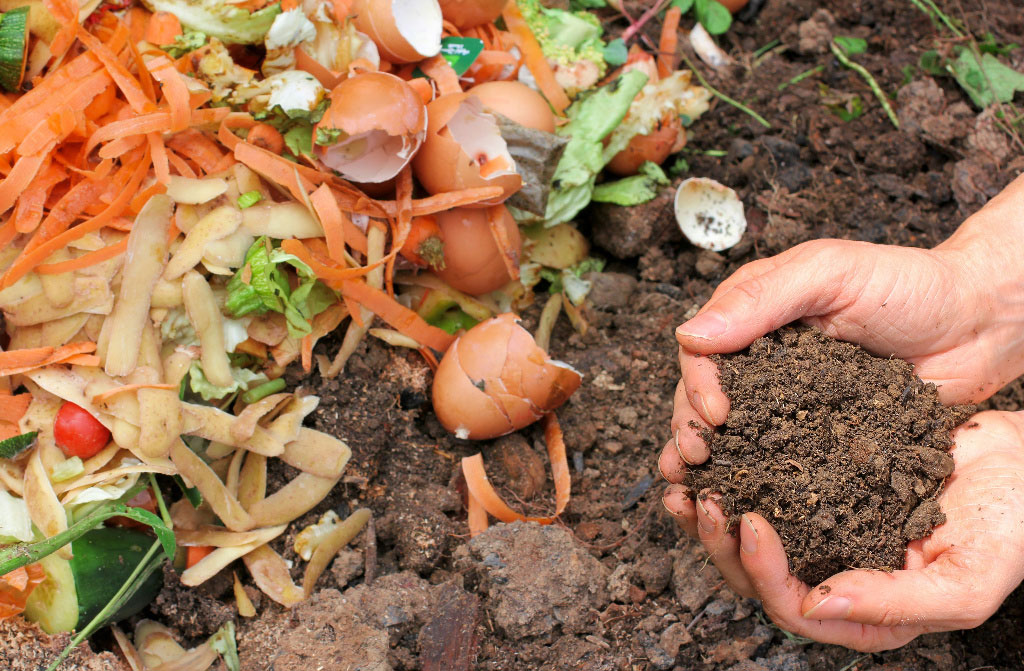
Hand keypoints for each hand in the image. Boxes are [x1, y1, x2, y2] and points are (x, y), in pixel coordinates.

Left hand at [662, 411, 1023, 650]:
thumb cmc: (1010, 526)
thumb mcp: (966, 579)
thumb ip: (896, 603)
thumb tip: (816, 603)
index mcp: (865, 612)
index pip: (793, 607)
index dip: (762, 571)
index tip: (748, 520)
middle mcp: (835, 574)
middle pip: (757, 575)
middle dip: (720, 541)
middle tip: (701, 497)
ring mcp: (824, 529)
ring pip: (750, 533)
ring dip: (712, 510)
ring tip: (685, 477)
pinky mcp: (818, 485)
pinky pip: (764, 484)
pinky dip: (735, 469)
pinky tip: (714, 449)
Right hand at [663, 178, 1023, 473]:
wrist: (980, 324)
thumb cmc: (910, 285)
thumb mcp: (831, 273)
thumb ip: (761, 299)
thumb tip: (689, 335)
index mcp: (754, 315)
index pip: (702, 351)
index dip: (696, 384)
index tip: (715, 414)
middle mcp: (763, 360)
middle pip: (705, 397)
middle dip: (690, 429)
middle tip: (695, 460)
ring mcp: (790, 400)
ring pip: (735, 433)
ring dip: (711, 462)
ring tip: (697, 492)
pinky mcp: (820, 436)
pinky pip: (781, 459)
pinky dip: (756, 480)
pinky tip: (742, 503)